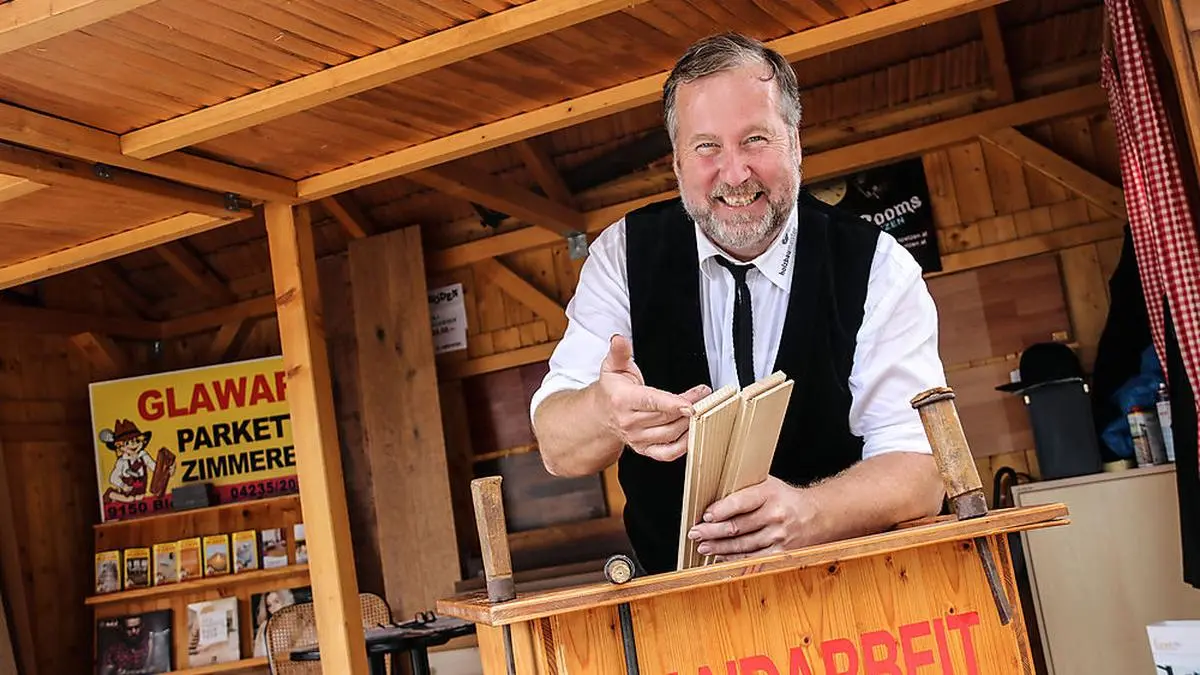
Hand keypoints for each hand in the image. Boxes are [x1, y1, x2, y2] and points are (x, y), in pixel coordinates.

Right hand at [596, 334, 710, 461]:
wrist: (602, 414)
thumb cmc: (612, 390)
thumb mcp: (613, 366)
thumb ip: (619, 352)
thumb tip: (619, 339)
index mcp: (622, 400)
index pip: (650, 401)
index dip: (672, 403)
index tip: (690, 403)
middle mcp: (629, 422)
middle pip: (665, 416)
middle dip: (689, 405)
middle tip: (704, 394)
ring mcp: (637, 438)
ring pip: (670, 433)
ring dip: (690, 421)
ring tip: (701, 407)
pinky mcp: (644, 449)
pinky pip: (667, 453)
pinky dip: (683, 446)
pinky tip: (693, 432)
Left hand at [687, 476, 819, 560]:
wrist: (817, 515)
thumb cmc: (785, 498)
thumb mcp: (768, 484)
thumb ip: (744, 489)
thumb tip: (712, 498)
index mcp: (770, 493)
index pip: (740, 502)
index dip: (720, 511)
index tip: (705, 515)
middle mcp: (776, 515)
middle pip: (736, 527)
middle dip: (711, 532)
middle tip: (695, 533)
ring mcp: (779, 536)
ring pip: (741, 545)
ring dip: (718, 548)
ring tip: (703, 546)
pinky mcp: (781, 553)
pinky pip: (752, 558)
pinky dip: (733, 559)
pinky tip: (720, 556)